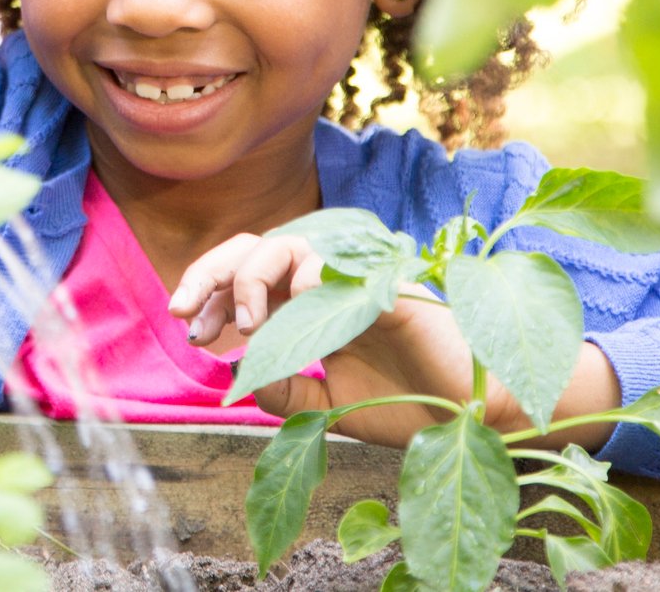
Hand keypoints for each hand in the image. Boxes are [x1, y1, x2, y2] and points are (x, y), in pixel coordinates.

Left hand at [168, 232, 618, 448]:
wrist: (475, 415)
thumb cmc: (409, 400)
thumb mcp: (330, 403)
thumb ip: (286, 389)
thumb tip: (240, 374)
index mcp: (310, 302)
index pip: (247, 276)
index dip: (211, 295)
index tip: (192, 332)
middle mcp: (328, 281)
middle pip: (255, 248)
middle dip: (211, 273)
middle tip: (184, 312)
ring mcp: (357, 280)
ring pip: (289, 245)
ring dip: (252, 276)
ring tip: (242, 319)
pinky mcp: (389, 289)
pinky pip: (340, 268)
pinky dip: (307, 278)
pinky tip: (287, 308)